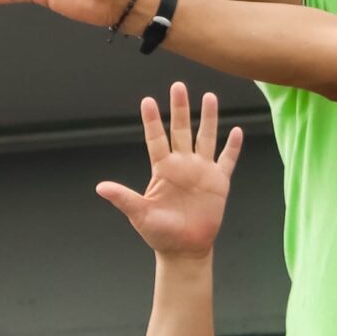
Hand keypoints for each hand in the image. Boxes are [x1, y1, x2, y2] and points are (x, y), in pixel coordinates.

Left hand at [98, 84, 243, 259]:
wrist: (184, 249)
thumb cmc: (160, 233)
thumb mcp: (139, 214)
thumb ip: (123, 198)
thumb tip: (101, 187)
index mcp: (162, 169)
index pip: (156, 139)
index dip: (151, 121)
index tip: (147, 101)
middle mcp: (182, 164)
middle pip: (181, 130)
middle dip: (180, 108)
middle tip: (178, 86)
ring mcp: (201, 171)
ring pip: (205, 138)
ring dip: (208, 118)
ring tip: (209, 97)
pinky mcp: (219, 182)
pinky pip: (227, 160)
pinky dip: (232, 146)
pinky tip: (235, 131)